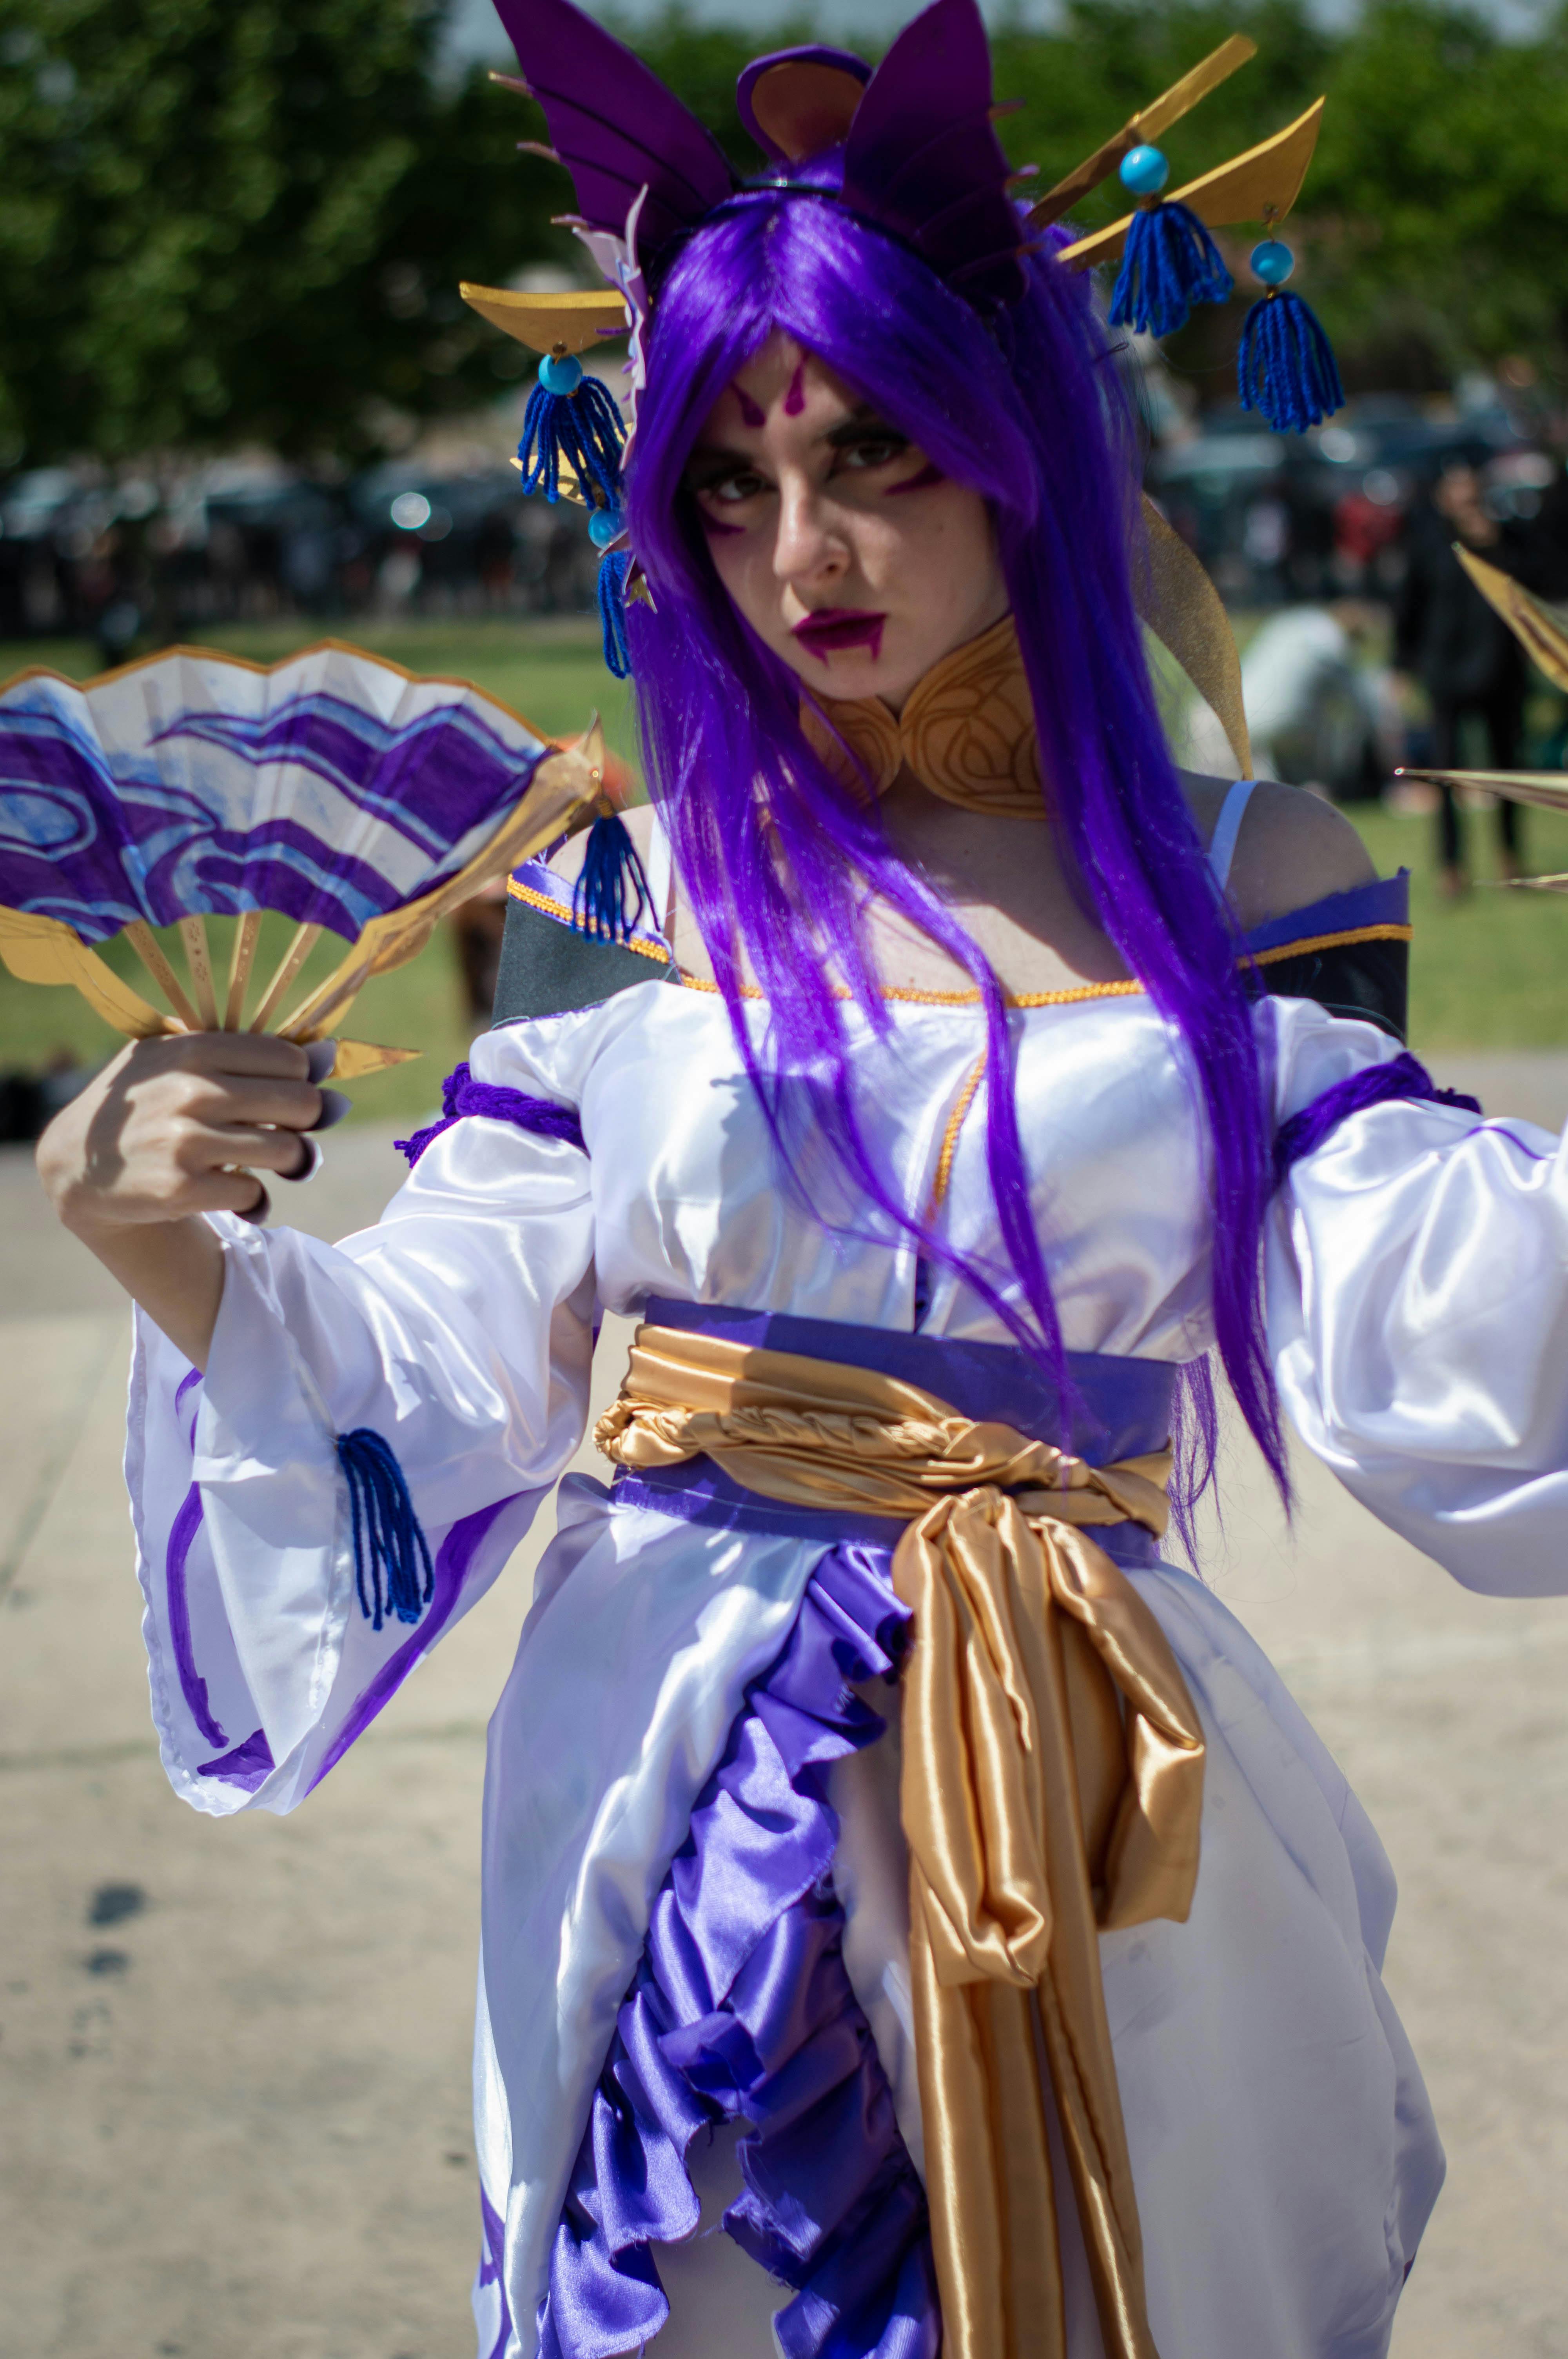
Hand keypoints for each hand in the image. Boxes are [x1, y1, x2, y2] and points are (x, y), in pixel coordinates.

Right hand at [38, 1030, 341, 1236]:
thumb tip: (330, 1055)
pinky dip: (255, 1200)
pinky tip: (234, 1193)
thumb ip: (247, 1053)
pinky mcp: (181, 1189)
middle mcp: (191, 1091)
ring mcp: (185, 1142)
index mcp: (194, 1050)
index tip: (283, 1095)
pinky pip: (255, 1193)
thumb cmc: (143, 1103)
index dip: (300, 1081)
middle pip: (302, 1103)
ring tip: (265, 1162)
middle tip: (284, 1132)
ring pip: (289, 1151)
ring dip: (288, 1163)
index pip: (291, 1059)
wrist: (78, 1165)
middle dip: (304, 1123)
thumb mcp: (175, 1058)